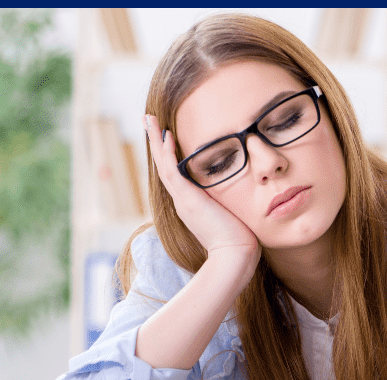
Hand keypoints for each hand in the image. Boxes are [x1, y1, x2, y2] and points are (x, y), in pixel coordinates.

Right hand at [144, 114, 258, 257]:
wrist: (235, 254)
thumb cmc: (239, 238)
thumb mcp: (230, 214)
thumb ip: (228, 202)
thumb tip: (239, 193)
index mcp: (190, 204)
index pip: (175, 173)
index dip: (168, 153)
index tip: (165, 135)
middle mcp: (182, 200)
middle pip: (163, 165)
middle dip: (155, 141)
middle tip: (148, 120)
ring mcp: (182, 200)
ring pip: (163, 164)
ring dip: (155, 140)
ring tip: (149, 119)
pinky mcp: (188, 200)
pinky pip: (172, 171)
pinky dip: (168, 153)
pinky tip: (166, 136)